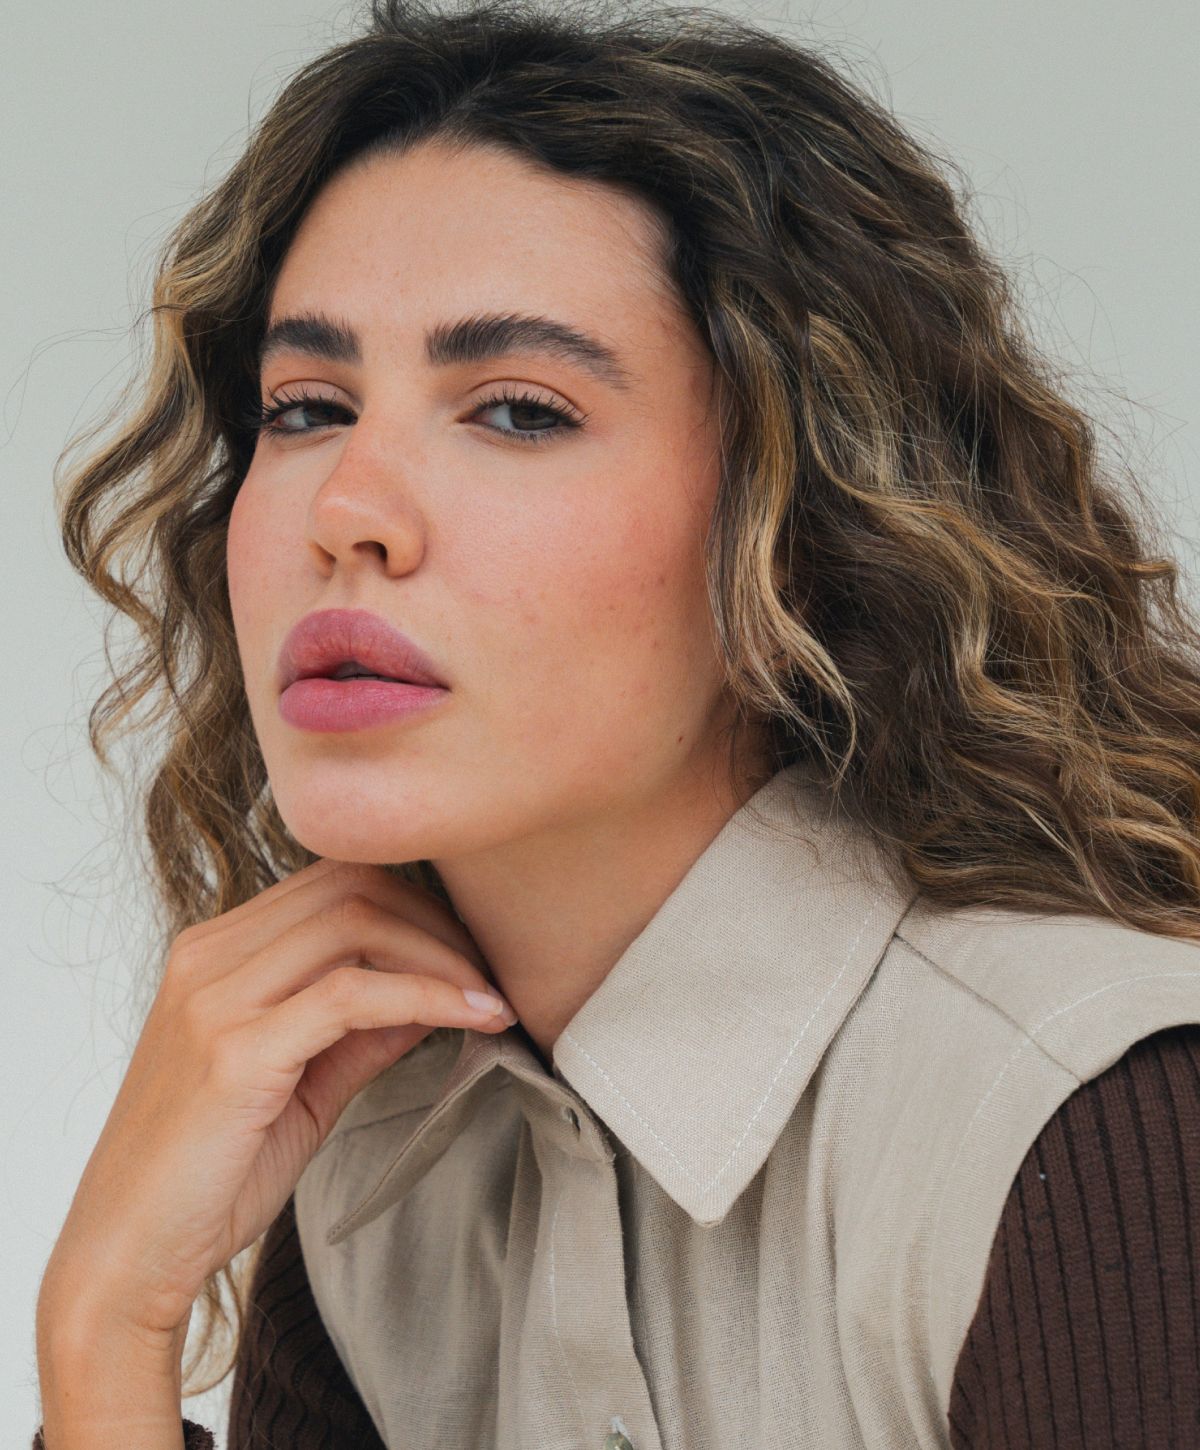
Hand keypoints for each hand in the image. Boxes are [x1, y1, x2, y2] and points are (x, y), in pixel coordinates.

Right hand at [37, 858, 514, 1344]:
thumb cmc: (208, 1176)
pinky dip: (428, 995)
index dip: (417, 904)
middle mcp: (208, 956)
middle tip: (492, 972)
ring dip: (442, 955)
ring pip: (356, 922)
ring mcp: (214, 997)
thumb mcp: (303, 1086)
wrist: (125, 1258)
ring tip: (491, 998)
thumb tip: (441, 990)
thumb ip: (364, 1030)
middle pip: (350, 885)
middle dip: (438, 919)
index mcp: (215, 951)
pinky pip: (352, 994)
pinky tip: (474, 1018)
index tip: (471, 951)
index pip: (333, 881)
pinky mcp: (234, 1050)